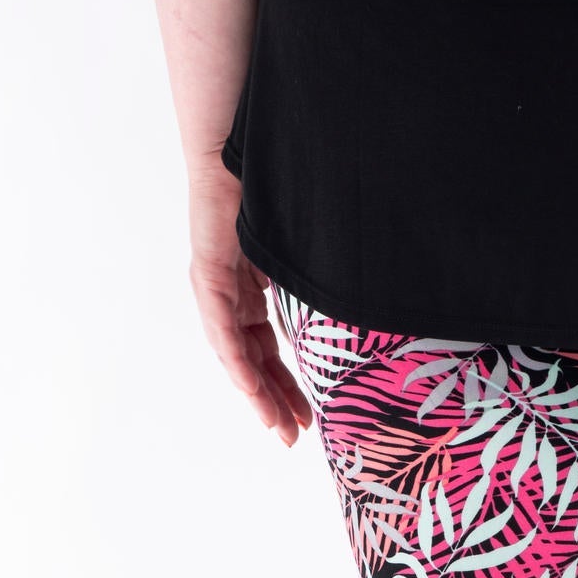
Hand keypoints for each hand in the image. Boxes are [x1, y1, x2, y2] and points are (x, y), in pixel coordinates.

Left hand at [188, 154, 312, 444]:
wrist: (252, 141)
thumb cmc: (283, 182)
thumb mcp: (312, 246)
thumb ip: (322, 280)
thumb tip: (367, 302)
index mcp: (256, 285)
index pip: (271, 346)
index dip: (290, 384)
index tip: (310, 417)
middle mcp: (233, 291)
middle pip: (255, 359)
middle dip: (276, 400)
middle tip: (295, 436)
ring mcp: (218, 284)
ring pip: (236, 353)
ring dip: (257, 393)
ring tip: (278, 427)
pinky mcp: (210, 272)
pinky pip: (222, 328)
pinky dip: (237, 361)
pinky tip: (250, 388)